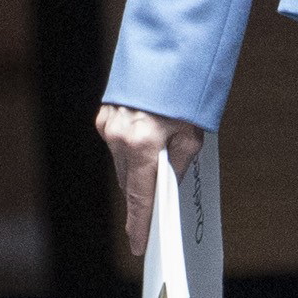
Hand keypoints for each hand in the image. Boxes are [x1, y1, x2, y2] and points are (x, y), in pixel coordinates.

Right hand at [93, 104, 203, 256]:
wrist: (167, 52)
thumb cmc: (184, 92)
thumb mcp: (193, 132)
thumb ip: (180, 162)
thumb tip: (170, 183)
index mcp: (142, 144)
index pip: (139, 196)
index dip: (140, 224)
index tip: (139, 245)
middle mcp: (119, 137)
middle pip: (129, 182)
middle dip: (144, 193)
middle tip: (158, 205)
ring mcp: (108, 125)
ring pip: (122, 163)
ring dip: (138, 169)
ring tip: (158, 163)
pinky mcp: (105, 116)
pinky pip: (117, 144)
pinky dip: (131, 149)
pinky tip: (147, 141)